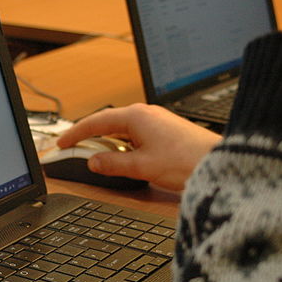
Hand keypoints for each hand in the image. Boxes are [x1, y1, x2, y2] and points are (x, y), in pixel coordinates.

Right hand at [56, 104, 219, 190]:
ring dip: (106, 143)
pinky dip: (121, 145)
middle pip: (107, 123)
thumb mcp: (141, 166)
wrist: (219, 163)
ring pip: (121, 130)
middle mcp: (145, 114)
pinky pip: (134, 135)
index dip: (75, 134)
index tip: (62, 143)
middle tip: (72, 150)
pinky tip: (121, 158)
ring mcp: (156, 121)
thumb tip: (93, 162)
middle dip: (89, 137)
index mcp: (136, 116)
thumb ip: (113, 164)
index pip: (96, 122)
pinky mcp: (164, 131)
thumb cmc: (187, 161)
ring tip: (94, 157)